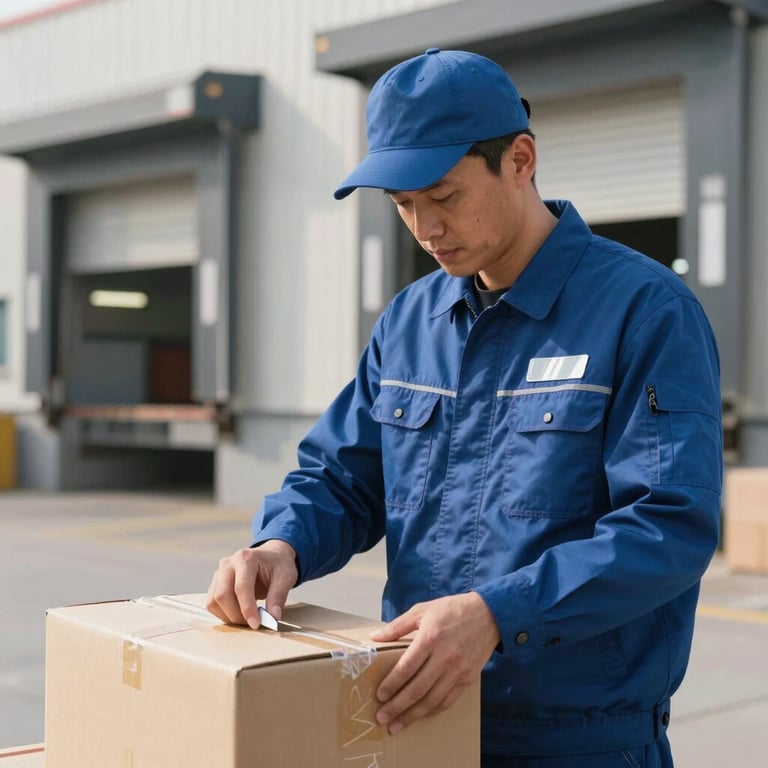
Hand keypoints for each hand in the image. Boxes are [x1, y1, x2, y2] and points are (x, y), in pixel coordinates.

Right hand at [206, 540, 297, 628]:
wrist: (271, 556)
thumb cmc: (278, 564)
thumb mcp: (286, 576)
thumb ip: (279, 596)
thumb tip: (273, 617)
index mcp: (246, 558)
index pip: (241, 587)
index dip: (247, 609)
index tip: (256, 624)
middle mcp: (228, 564)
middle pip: (222, 595)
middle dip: (236, 615)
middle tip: (252, 623)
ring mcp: (219, 573)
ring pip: (213, 601)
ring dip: (228, 616)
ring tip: (246, 619)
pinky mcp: (216, 583)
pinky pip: (212, 603)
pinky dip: (223, 614)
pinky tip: (239, 614)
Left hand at [369, 592, 499, 733]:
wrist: (489, 614)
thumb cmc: (452, 609)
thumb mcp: (423, 610)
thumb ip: (398, 625)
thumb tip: (375, 637)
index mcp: (430, 638)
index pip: (406, 668)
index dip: (391, 684)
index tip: (379, 696)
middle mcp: (444, 657)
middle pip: (417, 689)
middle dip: (397, 706)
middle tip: (382, 718)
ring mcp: (458, 670)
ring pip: (432, 700)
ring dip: (412, 715)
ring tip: (397, 726)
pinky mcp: (468, 678)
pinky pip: (448, 700)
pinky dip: (432, 711)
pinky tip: (420, 716)